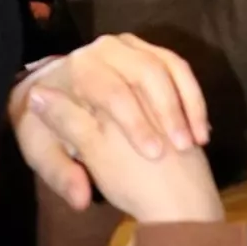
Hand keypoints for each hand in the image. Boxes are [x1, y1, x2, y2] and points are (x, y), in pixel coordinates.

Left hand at [9, 35, 210, 212]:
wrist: (50, 97)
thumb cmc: (45, 131)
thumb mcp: (45, 154)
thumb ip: (62, 176)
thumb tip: (81, 200)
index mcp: (80, 66)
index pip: (114, 93)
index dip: (136, 124)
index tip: (154, 156)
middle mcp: (106, 46)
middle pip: (148, 74)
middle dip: (168, 111)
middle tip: (186, 146)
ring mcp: (130, 45)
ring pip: (169, 68)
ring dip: (186, 104)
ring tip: (195, 141)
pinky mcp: (148, 50)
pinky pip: (180, 67)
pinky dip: (193, 97)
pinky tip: (201, 129)